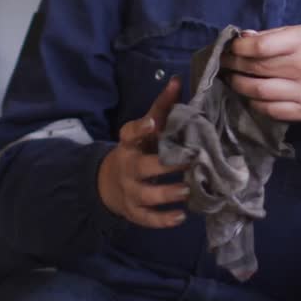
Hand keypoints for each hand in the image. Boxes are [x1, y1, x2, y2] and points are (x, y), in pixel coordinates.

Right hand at [98, 76, 191, 228]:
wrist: (109, 182)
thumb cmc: (137, 150)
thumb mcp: (145, 129)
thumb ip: (162, 107)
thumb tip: (177, 80)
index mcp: (130, 144)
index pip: (130, 133)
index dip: (141, 128)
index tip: (153, 123)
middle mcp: (128, 167)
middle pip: (142, 167)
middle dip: (166, 167)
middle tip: (191, 162)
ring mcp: (129, 191)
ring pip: (147, 195)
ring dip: (168, 194)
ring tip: (187, 191)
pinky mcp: (134, 211)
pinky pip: (147, 218)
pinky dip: (163, 220)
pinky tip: (181, 217)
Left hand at [221, 25, 300, 121]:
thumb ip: (273, 36)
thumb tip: (242, 38)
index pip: (261, 46)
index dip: (240, 48)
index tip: (231, 48)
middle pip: (257, 69)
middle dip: (234, 65)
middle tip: (224, 64)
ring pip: (259, 92)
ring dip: (239, 85)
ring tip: (232, 79)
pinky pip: (271, 110)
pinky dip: (255, 103)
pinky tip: (251, 96)